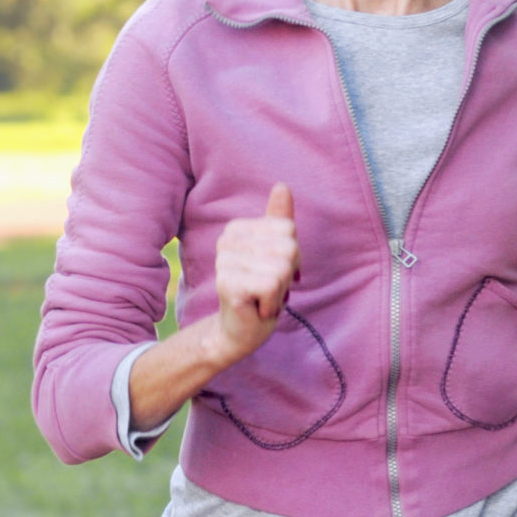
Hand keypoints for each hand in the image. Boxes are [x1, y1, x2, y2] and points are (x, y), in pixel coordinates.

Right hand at [210, 184, 298, 367]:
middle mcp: (226, 240)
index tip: (274, 273)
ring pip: (282, 268)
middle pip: (288, 248)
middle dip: (287, 275)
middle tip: (269, 289)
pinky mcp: (228, 284)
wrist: (239, 331)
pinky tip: (257, 308)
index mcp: (237, 228)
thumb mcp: (276, 253)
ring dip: (279, 292)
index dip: (292, 257)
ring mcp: (224, 261)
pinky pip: (272, 285)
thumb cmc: (260, 291)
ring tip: (262, 298)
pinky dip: (272, 303)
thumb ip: (278, 220)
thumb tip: (282, 185)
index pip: (288, 230)